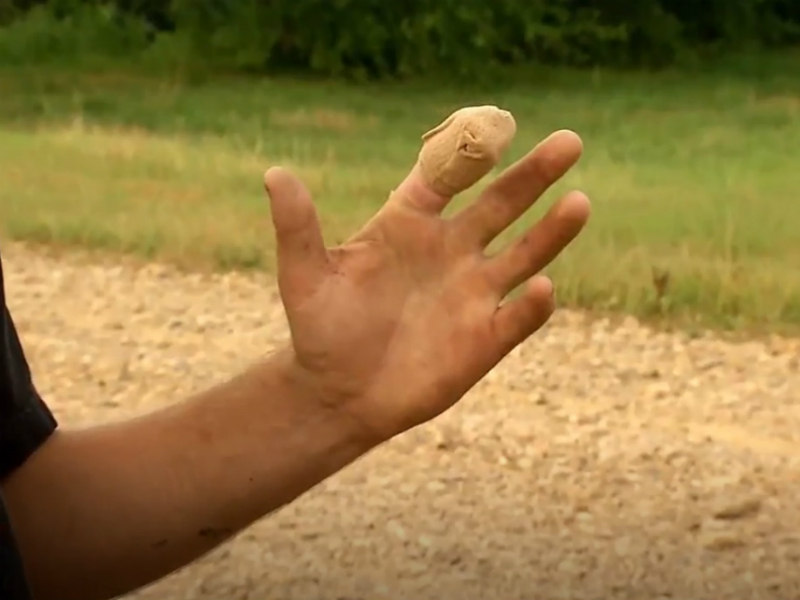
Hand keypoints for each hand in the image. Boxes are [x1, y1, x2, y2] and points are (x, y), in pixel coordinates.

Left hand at [264, 128, 589, 441]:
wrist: (338, 393)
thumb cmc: (321, 330)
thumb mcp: (304, 277)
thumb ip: (298, 228)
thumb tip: (275, 174)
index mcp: (409, 225)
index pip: (446, 177)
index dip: (468, 152)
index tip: (493, 126)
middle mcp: (450, 251)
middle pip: (500, 205)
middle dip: (533, 175)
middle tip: (570, 142)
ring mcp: (472, 294)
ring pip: (523, 255)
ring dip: (551, 231)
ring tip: (579, 201)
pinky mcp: (484, 339)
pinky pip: (516, 317)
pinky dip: (531, 306)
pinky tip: (543, 289)